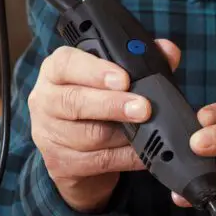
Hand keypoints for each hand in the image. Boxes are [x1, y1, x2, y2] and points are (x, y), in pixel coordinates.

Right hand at [28, 39, 180, 212]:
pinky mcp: (60, 164)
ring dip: (124, 135)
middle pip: (74, 101)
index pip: (66, 64)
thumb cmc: (96, 106)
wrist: (75, 152)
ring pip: (89, 135)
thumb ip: (140, 63)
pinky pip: (98, 161)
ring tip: (148, 131)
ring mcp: (49, 135)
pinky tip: (143, 154)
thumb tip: (169, 51)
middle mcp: (46, 100)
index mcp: (56, 72)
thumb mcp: (111, 80)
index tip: (123, 78)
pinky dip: (126, 158)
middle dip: (113, 104)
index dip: (95, 70)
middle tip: (143, 108)